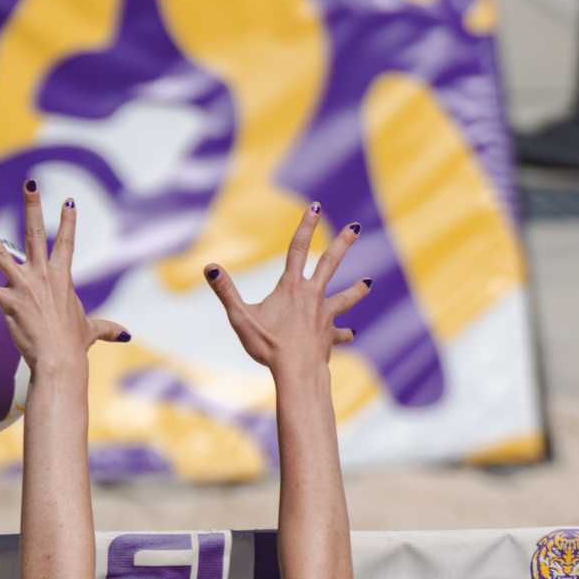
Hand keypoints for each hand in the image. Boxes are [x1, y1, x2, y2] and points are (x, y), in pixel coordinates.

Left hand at [0, 183, 128, 373]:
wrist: (61, 362)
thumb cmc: (74, 347)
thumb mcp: (91, 332)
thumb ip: (106, 328)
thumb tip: (125, 334)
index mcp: (62, 278)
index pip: (66, 243)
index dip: (68, 221)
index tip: (68, 200)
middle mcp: (43, 276)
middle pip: (35, 233)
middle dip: (33, 206)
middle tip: (30, 182)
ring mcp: (25, 288)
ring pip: (1, 254)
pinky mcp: (9, 304)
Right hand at [204, 206, 369, 371]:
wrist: (297, 372)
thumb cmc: (268, 346)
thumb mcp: (241, 317)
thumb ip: (225, 291)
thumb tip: (209, 268)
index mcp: (291, 287)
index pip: (298, 248)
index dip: (306, 226)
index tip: (315, 207)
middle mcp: (312, 296)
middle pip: (330, 263)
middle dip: (342, 244)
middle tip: (355, 228)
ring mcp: (323, 316)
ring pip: (344, 298)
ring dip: (356, 290)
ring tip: (368, 283)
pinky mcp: (329, 336)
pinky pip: (339, 334)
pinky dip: (344, 334)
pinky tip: (351, 334)